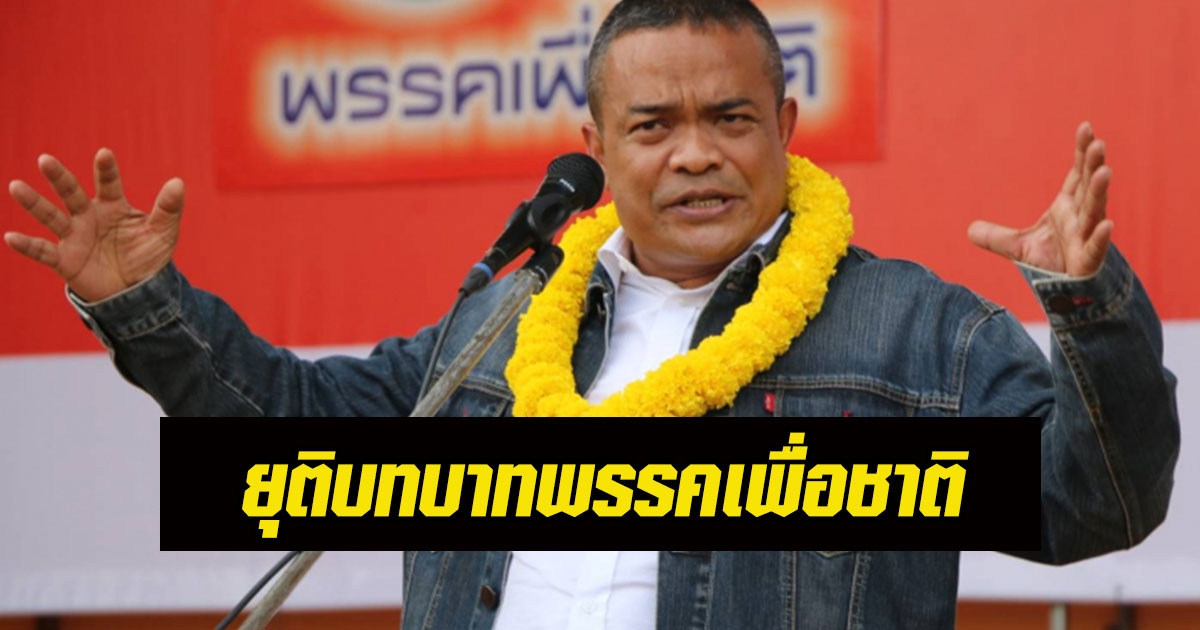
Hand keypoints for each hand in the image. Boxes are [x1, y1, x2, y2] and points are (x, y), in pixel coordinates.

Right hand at [5, 149, 183, 301]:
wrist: (136, 291)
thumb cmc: (147, 256)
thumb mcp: (163, 233)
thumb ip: (168, 209)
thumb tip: (178, 182)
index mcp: (113, 206)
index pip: (108, 184)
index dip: (106, 170)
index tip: (104, 154)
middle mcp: (89, 216)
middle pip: (71, 193)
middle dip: (59, 177)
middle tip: (45, 160)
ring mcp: (74, 236)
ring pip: (50, 215)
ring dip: (34, 203)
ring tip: (16, 186)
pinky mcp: (64, 259)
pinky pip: (42, 251)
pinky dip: (27, 245)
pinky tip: (10, 237)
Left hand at [967, 122, 1112, 276]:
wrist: (1065, 292)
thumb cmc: (1051, 263)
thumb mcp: (1017, 247)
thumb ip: (995, 237)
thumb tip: (969, 230)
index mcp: (1067, 208)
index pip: (1076, 174)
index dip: (1081, 153)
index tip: (1086, 128)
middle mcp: (1080, 218)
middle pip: (1088, 187)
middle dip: (1093, 165)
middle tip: (1098, 143)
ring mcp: (1086, 237)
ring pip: (1095, 211)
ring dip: (1099, 191)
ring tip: (1105, 170)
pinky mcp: (1089, 260)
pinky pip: (1096, 247)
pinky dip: (1101, 236)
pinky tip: (1107, 224)